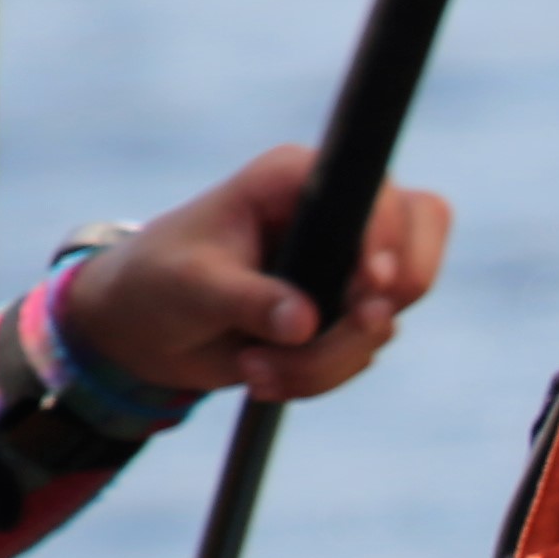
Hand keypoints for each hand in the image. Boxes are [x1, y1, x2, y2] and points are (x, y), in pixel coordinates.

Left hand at [59, 144, 452, 403]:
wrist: (142, 331)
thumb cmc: (155, 283)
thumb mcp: (191, 287)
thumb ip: (249, 299)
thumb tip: (304, 323)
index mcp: (294, 180)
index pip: (377, 194)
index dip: (386, 238)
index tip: (370, 285)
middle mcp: (333, 216)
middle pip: (416, 247)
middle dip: (379, 306)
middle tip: (350, 329)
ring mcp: (344, 267)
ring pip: (387, 317)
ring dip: (330, 359)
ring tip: (256, 369)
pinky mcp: (343, 314)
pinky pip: (365, 352)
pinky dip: (321, 378)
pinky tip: (264, 375)